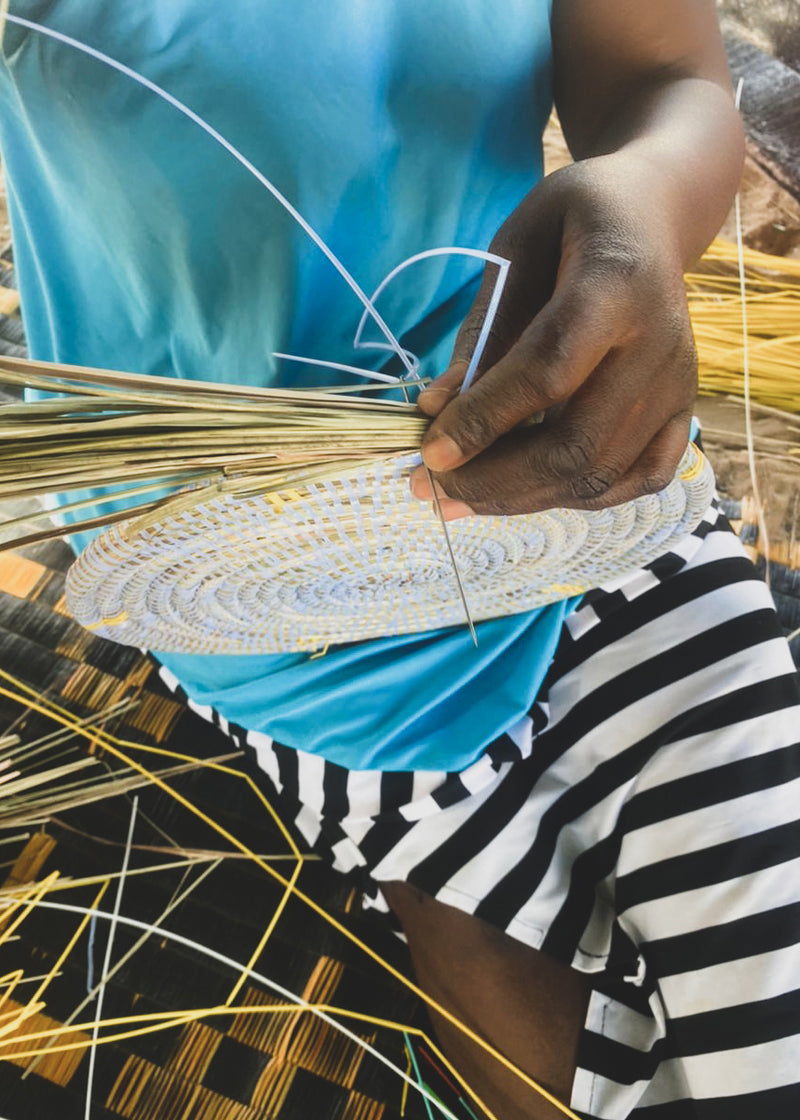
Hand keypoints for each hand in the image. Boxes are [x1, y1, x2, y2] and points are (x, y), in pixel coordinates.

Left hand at [409, 154, 697, 519]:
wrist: (649, 219)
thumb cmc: (569, 228)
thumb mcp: (512, 255)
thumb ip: (481, 334)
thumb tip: (436, 411)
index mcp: (615, 284)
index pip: (548, 370)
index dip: (485, 419)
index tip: (429, 453)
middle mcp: (659, 345)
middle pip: (578, 444)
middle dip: (495, 479)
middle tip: (431, 486)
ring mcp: (677, 388)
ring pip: (600, 475)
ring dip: (521, 499)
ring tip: (458, 497)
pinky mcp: (682, 415)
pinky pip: (634, 481)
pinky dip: (573, 498)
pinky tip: (523, 492)